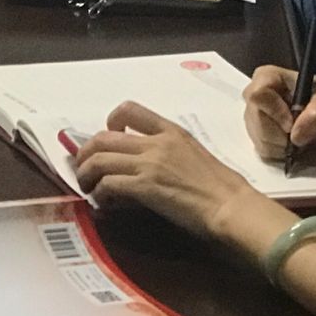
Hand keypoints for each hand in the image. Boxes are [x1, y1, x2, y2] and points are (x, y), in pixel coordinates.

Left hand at [75, 102, 260, 237]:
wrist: (232, 206)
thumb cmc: (222, 187)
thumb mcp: (194, 155)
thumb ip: (167, 153)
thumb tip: (144, 166)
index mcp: (170, 131)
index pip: (130, 109)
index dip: (110, 121)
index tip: (107, 137)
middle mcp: (156, 142)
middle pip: (104, 137)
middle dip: (86, 153)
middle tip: (83, 168)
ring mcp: (149, 164)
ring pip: (99, 159)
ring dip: (86, 174)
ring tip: (87, 187)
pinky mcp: (145, 187)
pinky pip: (109, 184)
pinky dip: (100, 193)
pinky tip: (103, 203)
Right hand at [244, 66, 315, 162]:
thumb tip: (296, 136)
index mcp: (266, 76)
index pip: (258, 96)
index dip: (275, 113)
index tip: (293, 126)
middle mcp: (253, 94)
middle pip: (257, 121)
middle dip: (282, 135)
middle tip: (303, 133)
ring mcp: (252, 116)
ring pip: (260, 140)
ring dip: (284, 146)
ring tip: (301, 136)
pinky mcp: (256, 134)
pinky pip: (264, 151)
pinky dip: (281, 153)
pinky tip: (293, 143)